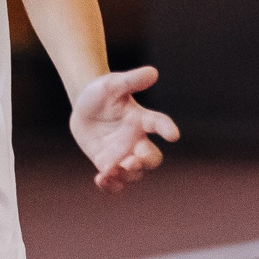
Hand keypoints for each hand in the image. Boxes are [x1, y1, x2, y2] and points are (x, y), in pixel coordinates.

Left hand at [70, 66, 178, 190]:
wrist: (85, 107)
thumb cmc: (103, 93)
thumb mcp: (112, 84)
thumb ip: (131, 80)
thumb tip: (153, 72)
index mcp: (141, 120)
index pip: (159, 123)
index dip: (166, 128)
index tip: (173, 134)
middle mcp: (136, 140)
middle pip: (152, 158)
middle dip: (144, 163)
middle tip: (131, 161)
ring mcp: (123, 154)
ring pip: (134, 174)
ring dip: (125, 176)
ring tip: (108, 172)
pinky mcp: (108, 165)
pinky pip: (116, 182)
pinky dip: (111, 186)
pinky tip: (100, 180)